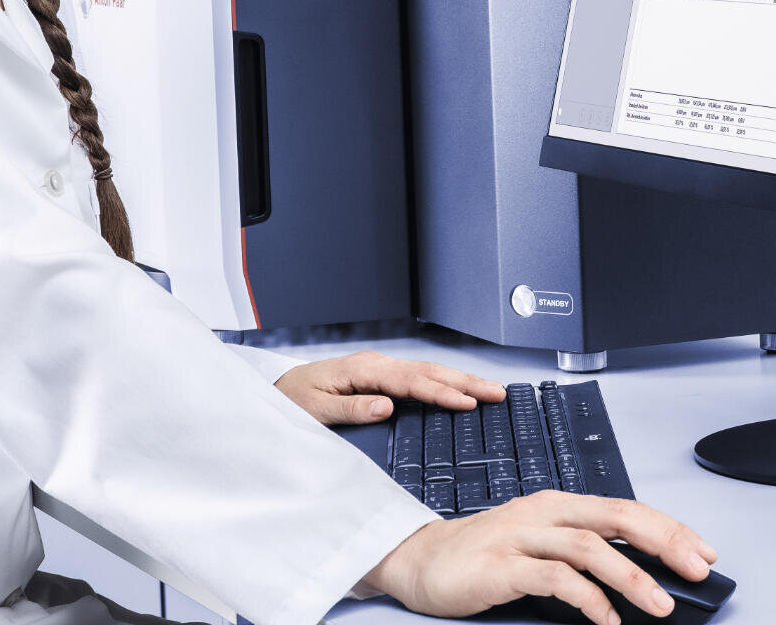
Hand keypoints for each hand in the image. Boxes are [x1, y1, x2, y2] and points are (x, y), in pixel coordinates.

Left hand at [271, 350, 504, 425]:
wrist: (278, 389)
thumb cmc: (294, 400)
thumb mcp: (316, 410)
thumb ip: (352, 408)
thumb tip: (388, 407)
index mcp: (363, 370)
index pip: (411, 382)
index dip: (441, 393)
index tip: (467, 403)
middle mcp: (376, 364)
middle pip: (428, 372)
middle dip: (465, 382)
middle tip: (497, 392)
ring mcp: (380, 368)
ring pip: (427, 372)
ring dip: (460, 380)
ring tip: (490, 390)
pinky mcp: (380, 375)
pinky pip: (418, 377)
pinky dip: (443, 381)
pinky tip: (459, 388)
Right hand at [359, 491, 717, 624]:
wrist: (419, 560)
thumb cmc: (483, 556)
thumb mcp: (538, 546)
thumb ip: (581, 554)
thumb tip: (640, 576)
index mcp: (558, 504)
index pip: (625, 508)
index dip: (669, 528)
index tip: (703, 552)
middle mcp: (543, 512)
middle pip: (616, 516)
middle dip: (664, 541)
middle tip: (697, 570)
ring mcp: (521, 536)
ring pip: (589, 545)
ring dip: (632, 575)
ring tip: (661, 604)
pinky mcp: (501, 564)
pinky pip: (553, 576)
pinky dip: (587, 597)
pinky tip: (607, 618)